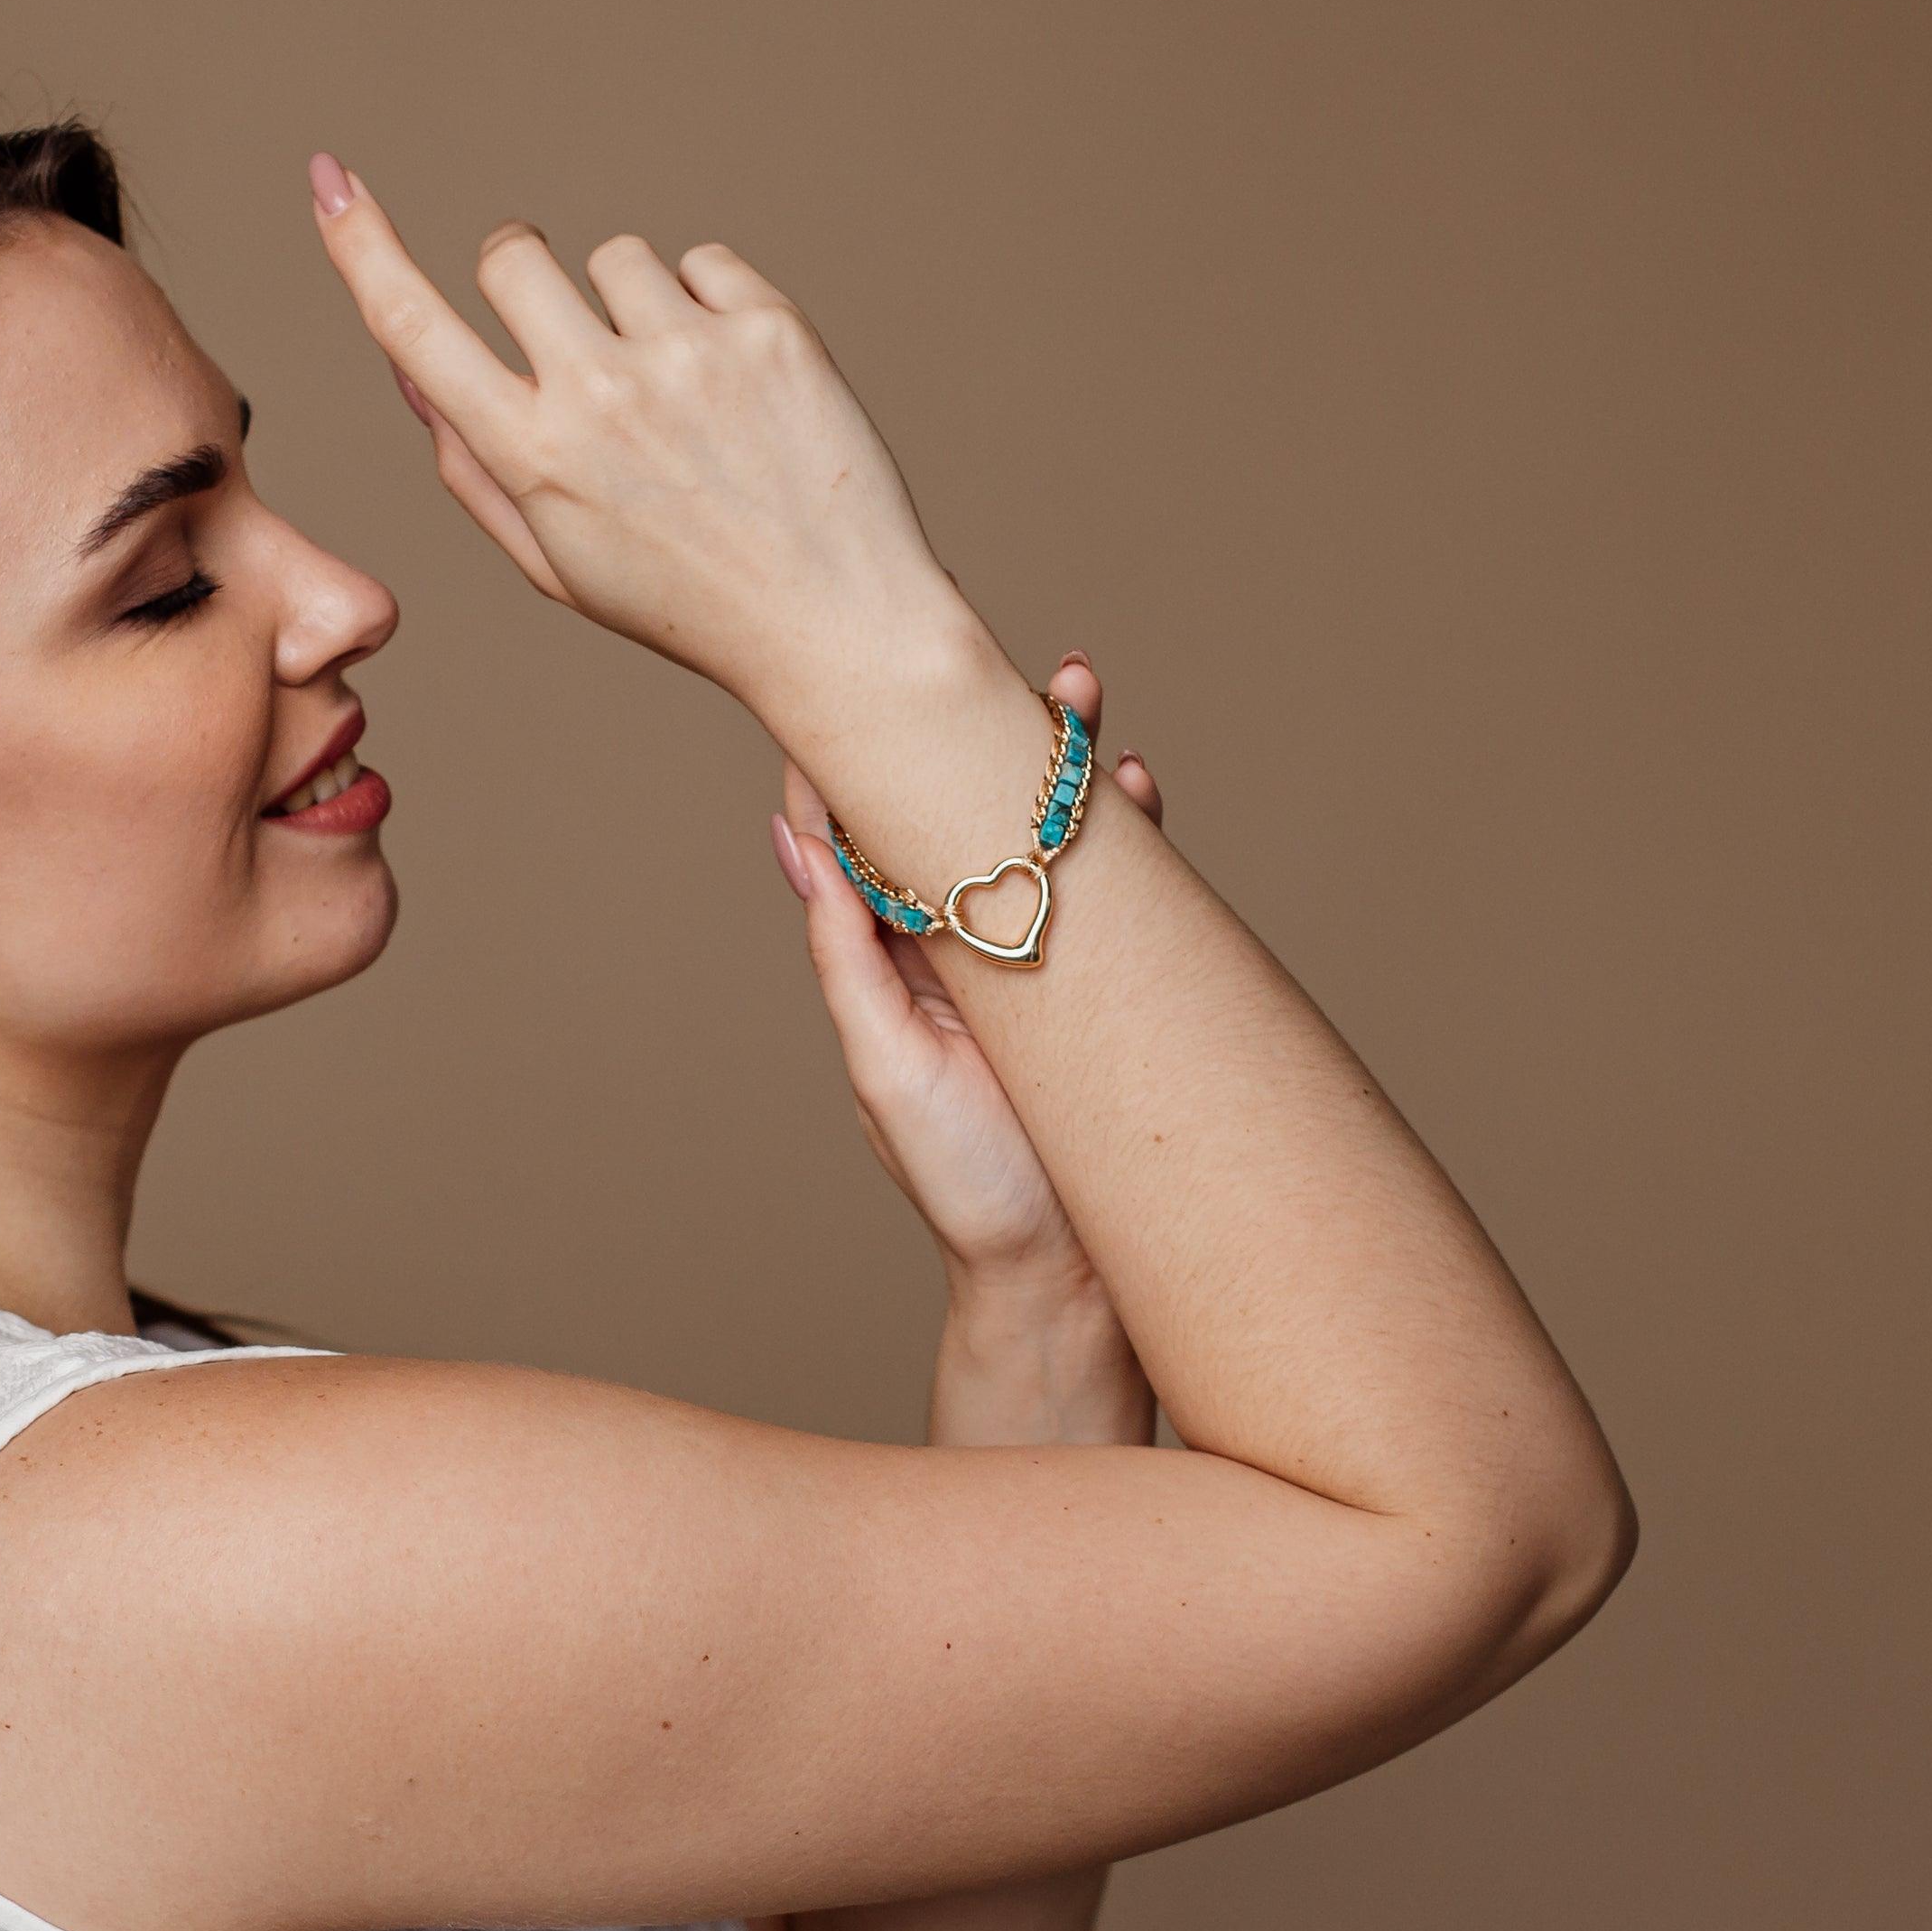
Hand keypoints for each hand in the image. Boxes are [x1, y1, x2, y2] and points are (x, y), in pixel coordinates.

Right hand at [307, 153, 981, 709]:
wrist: (835, 622)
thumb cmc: (685, 598)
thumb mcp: (556, 558)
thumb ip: (474, 462)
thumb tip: (412, 366)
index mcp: (533, 456)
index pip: (414, 329)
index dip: (361, 247)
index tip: (328, 180)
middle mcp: (599, 394)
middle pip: (513, 255)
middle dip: (527, 275)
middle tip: (576, 336)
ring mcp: (687, 354)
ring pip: (618, 256)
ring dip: (635, 306)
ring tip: (685, 396)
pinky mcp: (767, 327)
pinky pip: (704, 262)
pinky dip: (711, 308)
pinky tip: (740, 387)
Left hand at [767, 655, 1165, 1293]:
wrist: (1066, 1276)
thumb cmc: (961, 1186)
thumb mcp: (884, 1067)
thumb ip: (848, 956)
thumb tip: (796, 846)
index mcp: (890, 960)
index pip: (862, 834)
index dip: (856, 755)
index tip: (851, 667)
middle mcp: (959, 944)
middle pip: (958, 813)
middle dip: (974, 732)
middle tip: (991, 654)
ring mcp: (1034, 956)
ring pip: (1039, 833)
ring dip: (1058, 764)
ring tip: (1076, 692)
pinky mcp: (1105, 979)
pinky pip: (1118, 888)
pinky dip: (1126, 833)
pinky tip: (1135, 786)